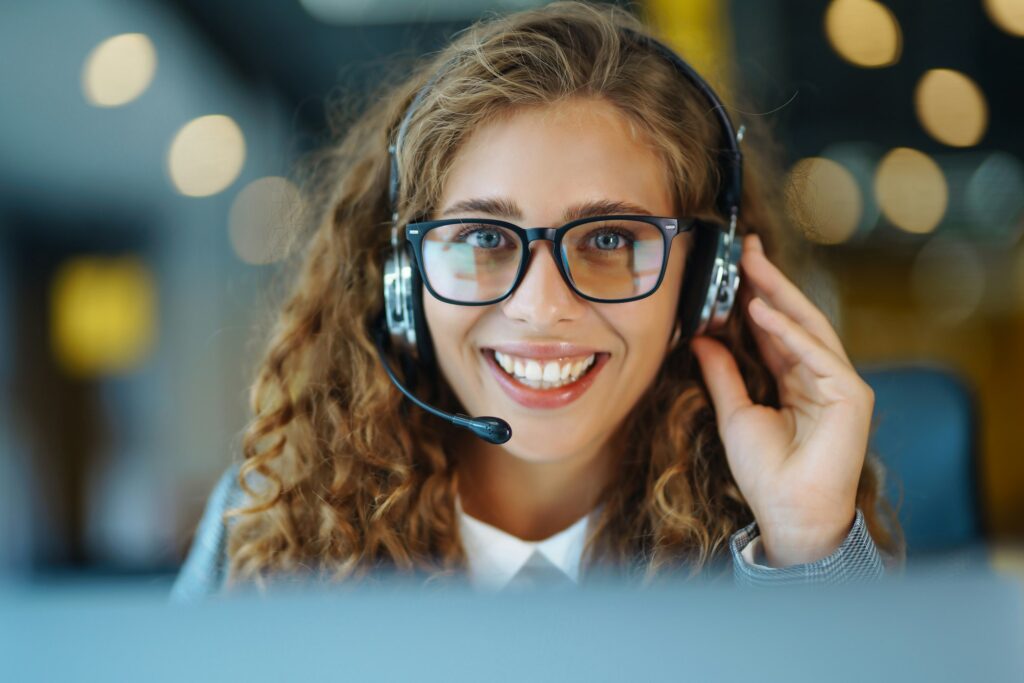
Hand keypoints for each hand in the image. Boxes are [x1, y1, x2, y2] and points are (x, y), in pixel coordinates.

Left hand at [690, 234, 873, 566]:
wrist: (789, 512)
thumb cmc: (766, 472)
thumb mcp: (734, 412)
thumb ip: (722, 373)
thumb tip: (701, 338)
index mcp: (796, 381)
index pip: (776, 329)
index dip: (756, 297)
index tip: (736, 266)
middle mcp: (821, 377)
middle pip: (794, 319)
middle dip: (770, 282)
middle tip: (746, 247)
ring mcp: (839, 384)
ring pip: (808, 327)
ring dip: (778, 295)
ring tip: (751, 265)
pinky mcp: (850, 395)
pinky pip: (815, 354)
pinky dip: (788, 332)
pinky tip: (762, 310)